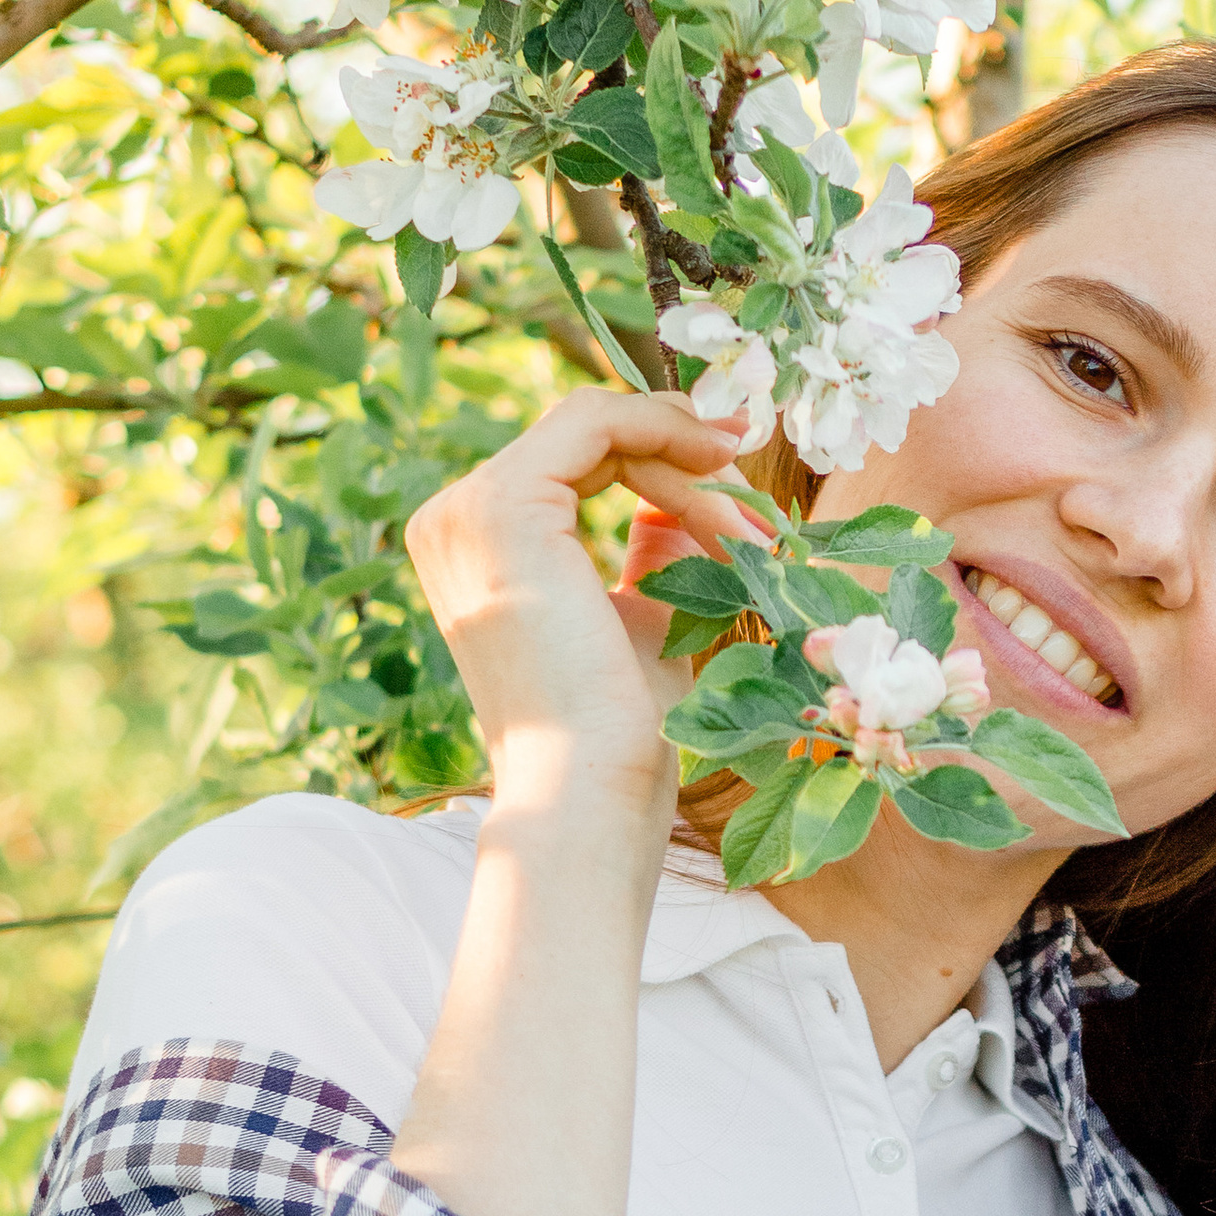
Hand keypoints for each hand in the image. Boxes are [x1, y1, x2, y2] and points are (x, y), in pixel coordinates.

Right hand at [405, 387, 754, 819]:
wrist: (587, 791)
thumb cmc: (620, 731)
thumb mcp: (642, 618)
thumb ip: (650, 552)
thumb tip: (677, 505)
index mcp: (474, 545)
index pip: (575, 461)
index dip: (664, 454)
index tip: (741, 470)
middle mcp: (452, 517)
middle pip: (588, 437)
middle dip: (688, 458)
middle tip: (762, 503)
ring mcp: (468, 507)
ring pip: (599, 428)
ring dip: (691, 467)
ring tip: (753, 531)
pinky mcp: (501, 505)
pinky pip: (597, 423)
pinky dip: (670, 441)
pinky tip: (722, 484)